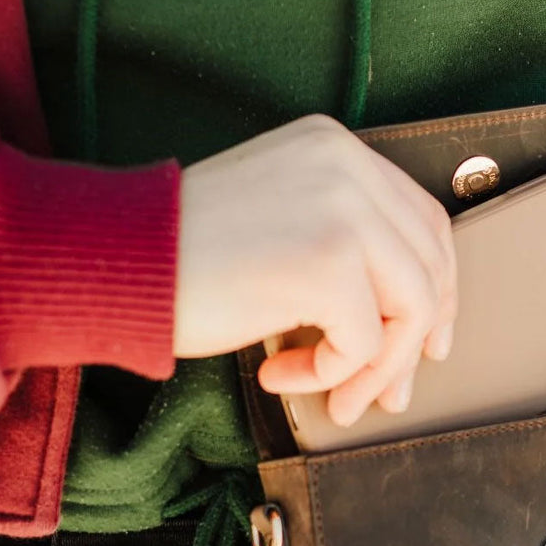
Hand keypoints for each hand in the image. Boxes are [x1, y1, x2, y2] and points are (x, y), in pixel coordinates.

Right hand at [175, 115, 456, 425]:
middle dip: (415, 341)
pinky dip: (328, 374)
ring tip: (334, 397)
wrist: (109, 260)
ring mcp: (342, 211)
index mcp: (336, 149)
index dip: (437, 287)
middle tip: (390, 391)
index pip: (424, 221)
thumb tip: (408, 321)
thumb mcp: (278, 219)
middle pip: (429, 265)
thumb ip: (341, 243)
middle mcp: (347, 166)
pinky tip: (276, 373)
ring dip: (375, 369)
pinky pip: (363, 343)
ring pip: (409, 308)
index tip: (427, 337)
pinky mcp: (326, 263)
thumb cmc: (182, 253)